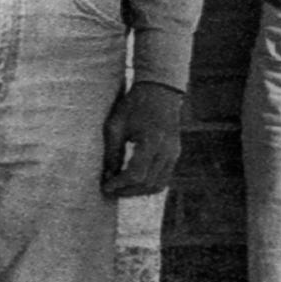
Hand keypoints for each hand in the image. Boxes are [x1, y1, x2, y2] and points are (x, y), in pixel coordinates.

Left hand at [100, 80, 186, 199]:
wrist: (159, 91)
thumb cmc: (134, 105)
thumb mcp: (116, 125)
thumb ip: (112, 152)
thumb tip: (108, 176)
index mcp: (152, 141)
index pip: (136, 174)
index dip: (120, 184)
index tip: (106, 186)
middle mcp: (167, 150)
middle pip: (147, 183)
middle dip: (127, 190)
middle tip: (110, 189)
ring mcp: (174, 153)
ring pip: (158, 185)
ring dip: (138, 190)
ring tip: (121, 188)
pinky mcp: (175, 154)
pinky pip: (163, 178)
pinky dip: (148, 184)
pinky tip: (133, 181)